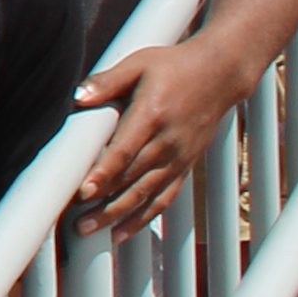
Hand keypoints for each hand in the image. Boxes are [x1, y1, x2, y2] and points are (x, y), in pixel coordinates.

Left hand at [66, 40, 238, 234]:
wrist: (220, 74)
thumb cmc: (174, 66)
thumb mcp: (139, 64)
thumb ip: (108, 81)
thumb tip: (78, 96)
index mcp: (152, 115)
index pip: (124, 151)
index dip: (104, 173)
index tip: (83, 191)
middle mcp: (167, 142)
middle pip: (131, 180)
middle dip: (103, 204)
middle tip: (77, 224)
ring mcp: (178, 157)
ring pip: (146, 194)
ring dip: (118, 216)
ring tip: (91, 231)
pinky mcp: (184, 165)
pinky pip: (164, 197)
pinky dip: (143, 217)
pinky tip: (122, 232)